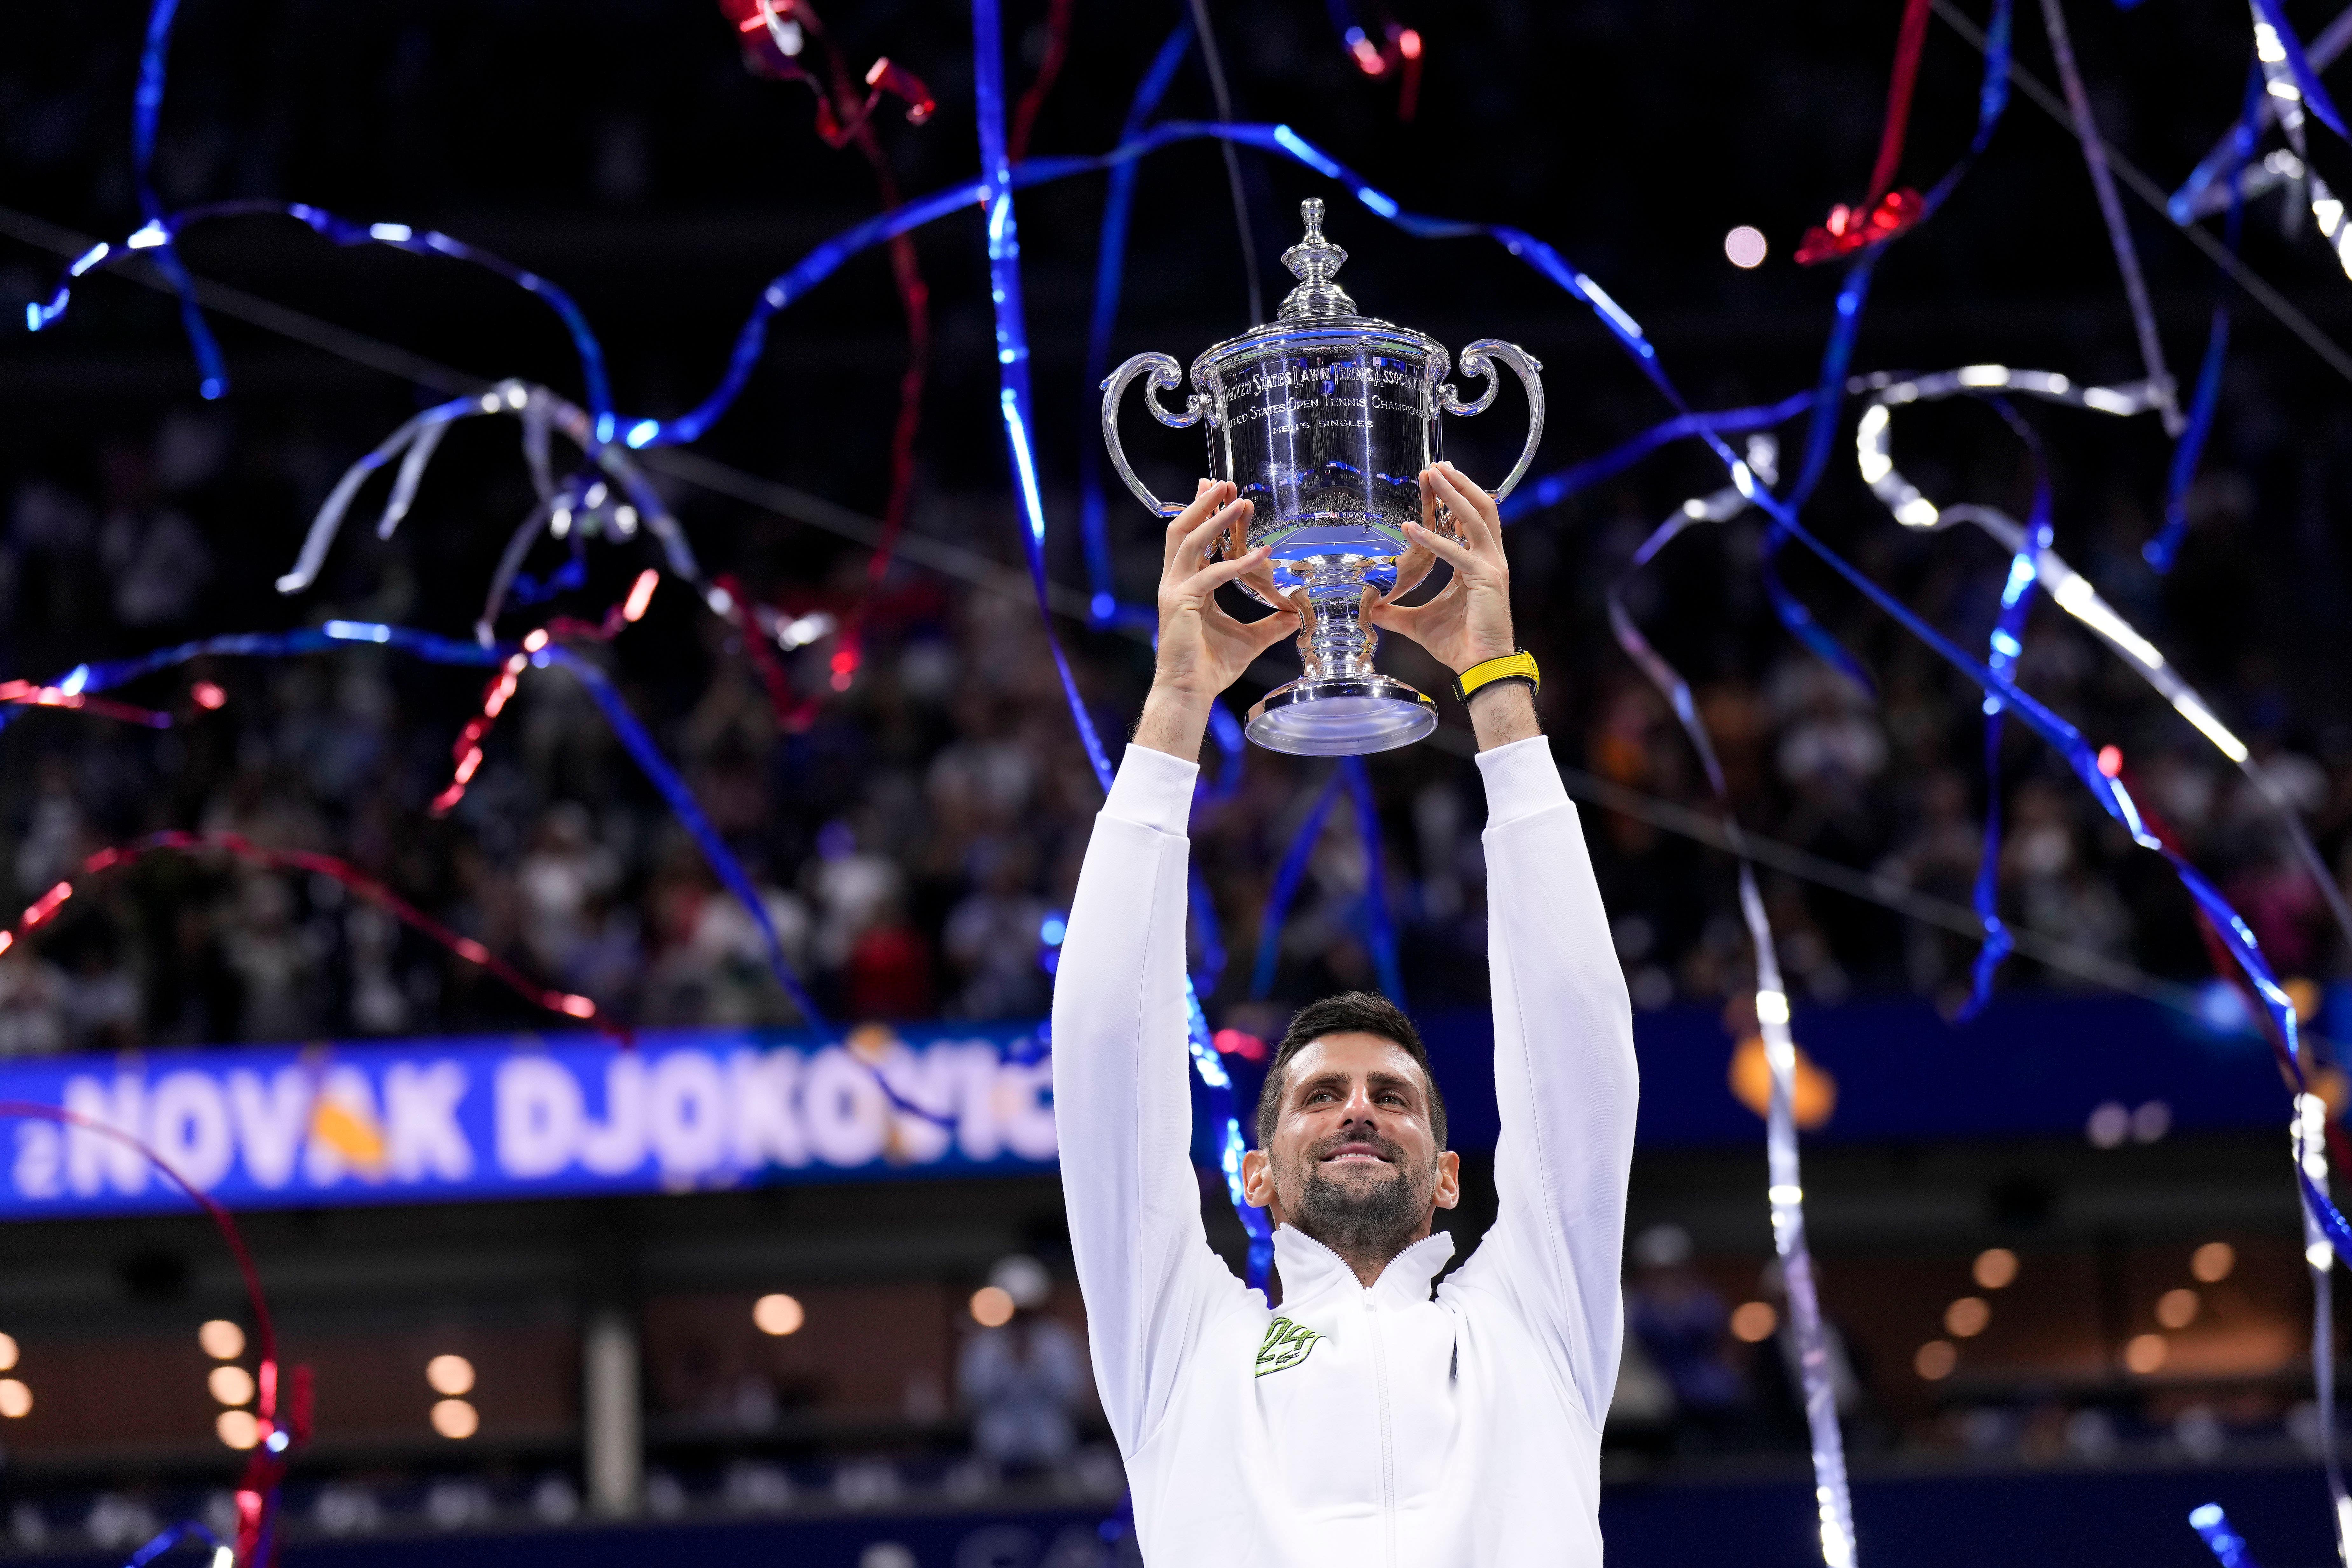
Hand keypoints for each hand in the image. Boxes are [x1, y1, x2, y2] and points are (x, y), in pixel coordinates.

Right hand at [1131, 481, 1299, 758]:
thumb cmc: (1212, 667)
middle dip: (1203, 503)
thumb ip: (1272, 623)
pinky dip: (1237, 563)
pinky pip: (1211, 575)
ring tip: (1239, 501)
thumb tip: (1297, 614)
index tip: (1218, 491)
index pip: (1191, 539)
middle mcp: (1175, 582)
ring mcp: (1174, 590)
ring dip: (1215, 518)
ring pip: (1191, 542)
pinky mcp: (1180, 602)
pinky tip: (1261, 555)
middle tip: (1224, 482)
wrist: (1190, 692)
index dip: (1202, 513)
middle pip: (1183, 530)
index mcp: (1186, 585)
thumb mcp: (1251, 639)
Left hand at [1363, 463, 1514, 674]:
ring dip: (1454, 494)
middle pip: (1479, 509)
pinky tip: (1411, 529)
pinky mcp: (1486, 579)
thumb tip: (1369, 609)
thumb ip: (1395, 613)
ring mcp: (1490, 567)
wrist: (1479, 668)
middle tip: (1435, 465)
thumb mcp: (1417, 623)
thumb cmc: (1456, 644)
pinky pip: (1456, 553)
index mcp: (1477, 564)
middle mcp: (1488, 560)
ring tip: (1434, 476)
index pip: (1468, 521)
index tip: (1438, 478)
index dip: (1455, 497)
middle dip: (1458, 484)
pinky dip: (1434, 539)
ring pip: (1476, 518)